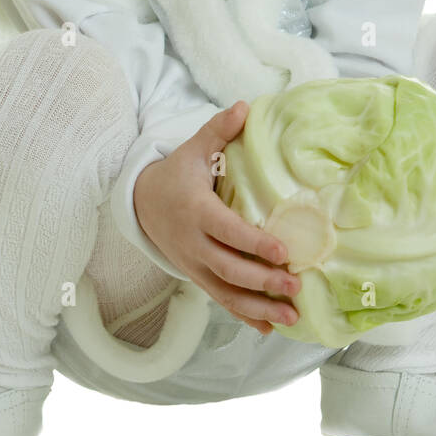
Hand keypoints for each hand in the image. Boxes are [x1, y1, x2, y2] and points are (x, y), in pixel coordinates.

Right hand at [133, 101, 300, 334]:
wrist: (141, 205)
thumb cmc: (176, 176)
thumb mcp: (192, 150)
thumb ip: (218, 132)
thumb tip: (245, 107)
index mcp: (196, 212)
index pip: (227, 231)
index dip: (254, 243)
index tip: (283, 250)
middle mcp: (194, 245)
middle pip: (229, 269)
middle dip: (263, 280)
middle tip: (295, 284)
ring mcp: (194, 266)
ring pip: (227, 292)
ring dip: (259, 307)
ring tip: (291, 315)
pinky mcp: (197, 278)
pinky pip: (222, 301)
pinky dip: (245, 317)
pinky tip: (271, 327)